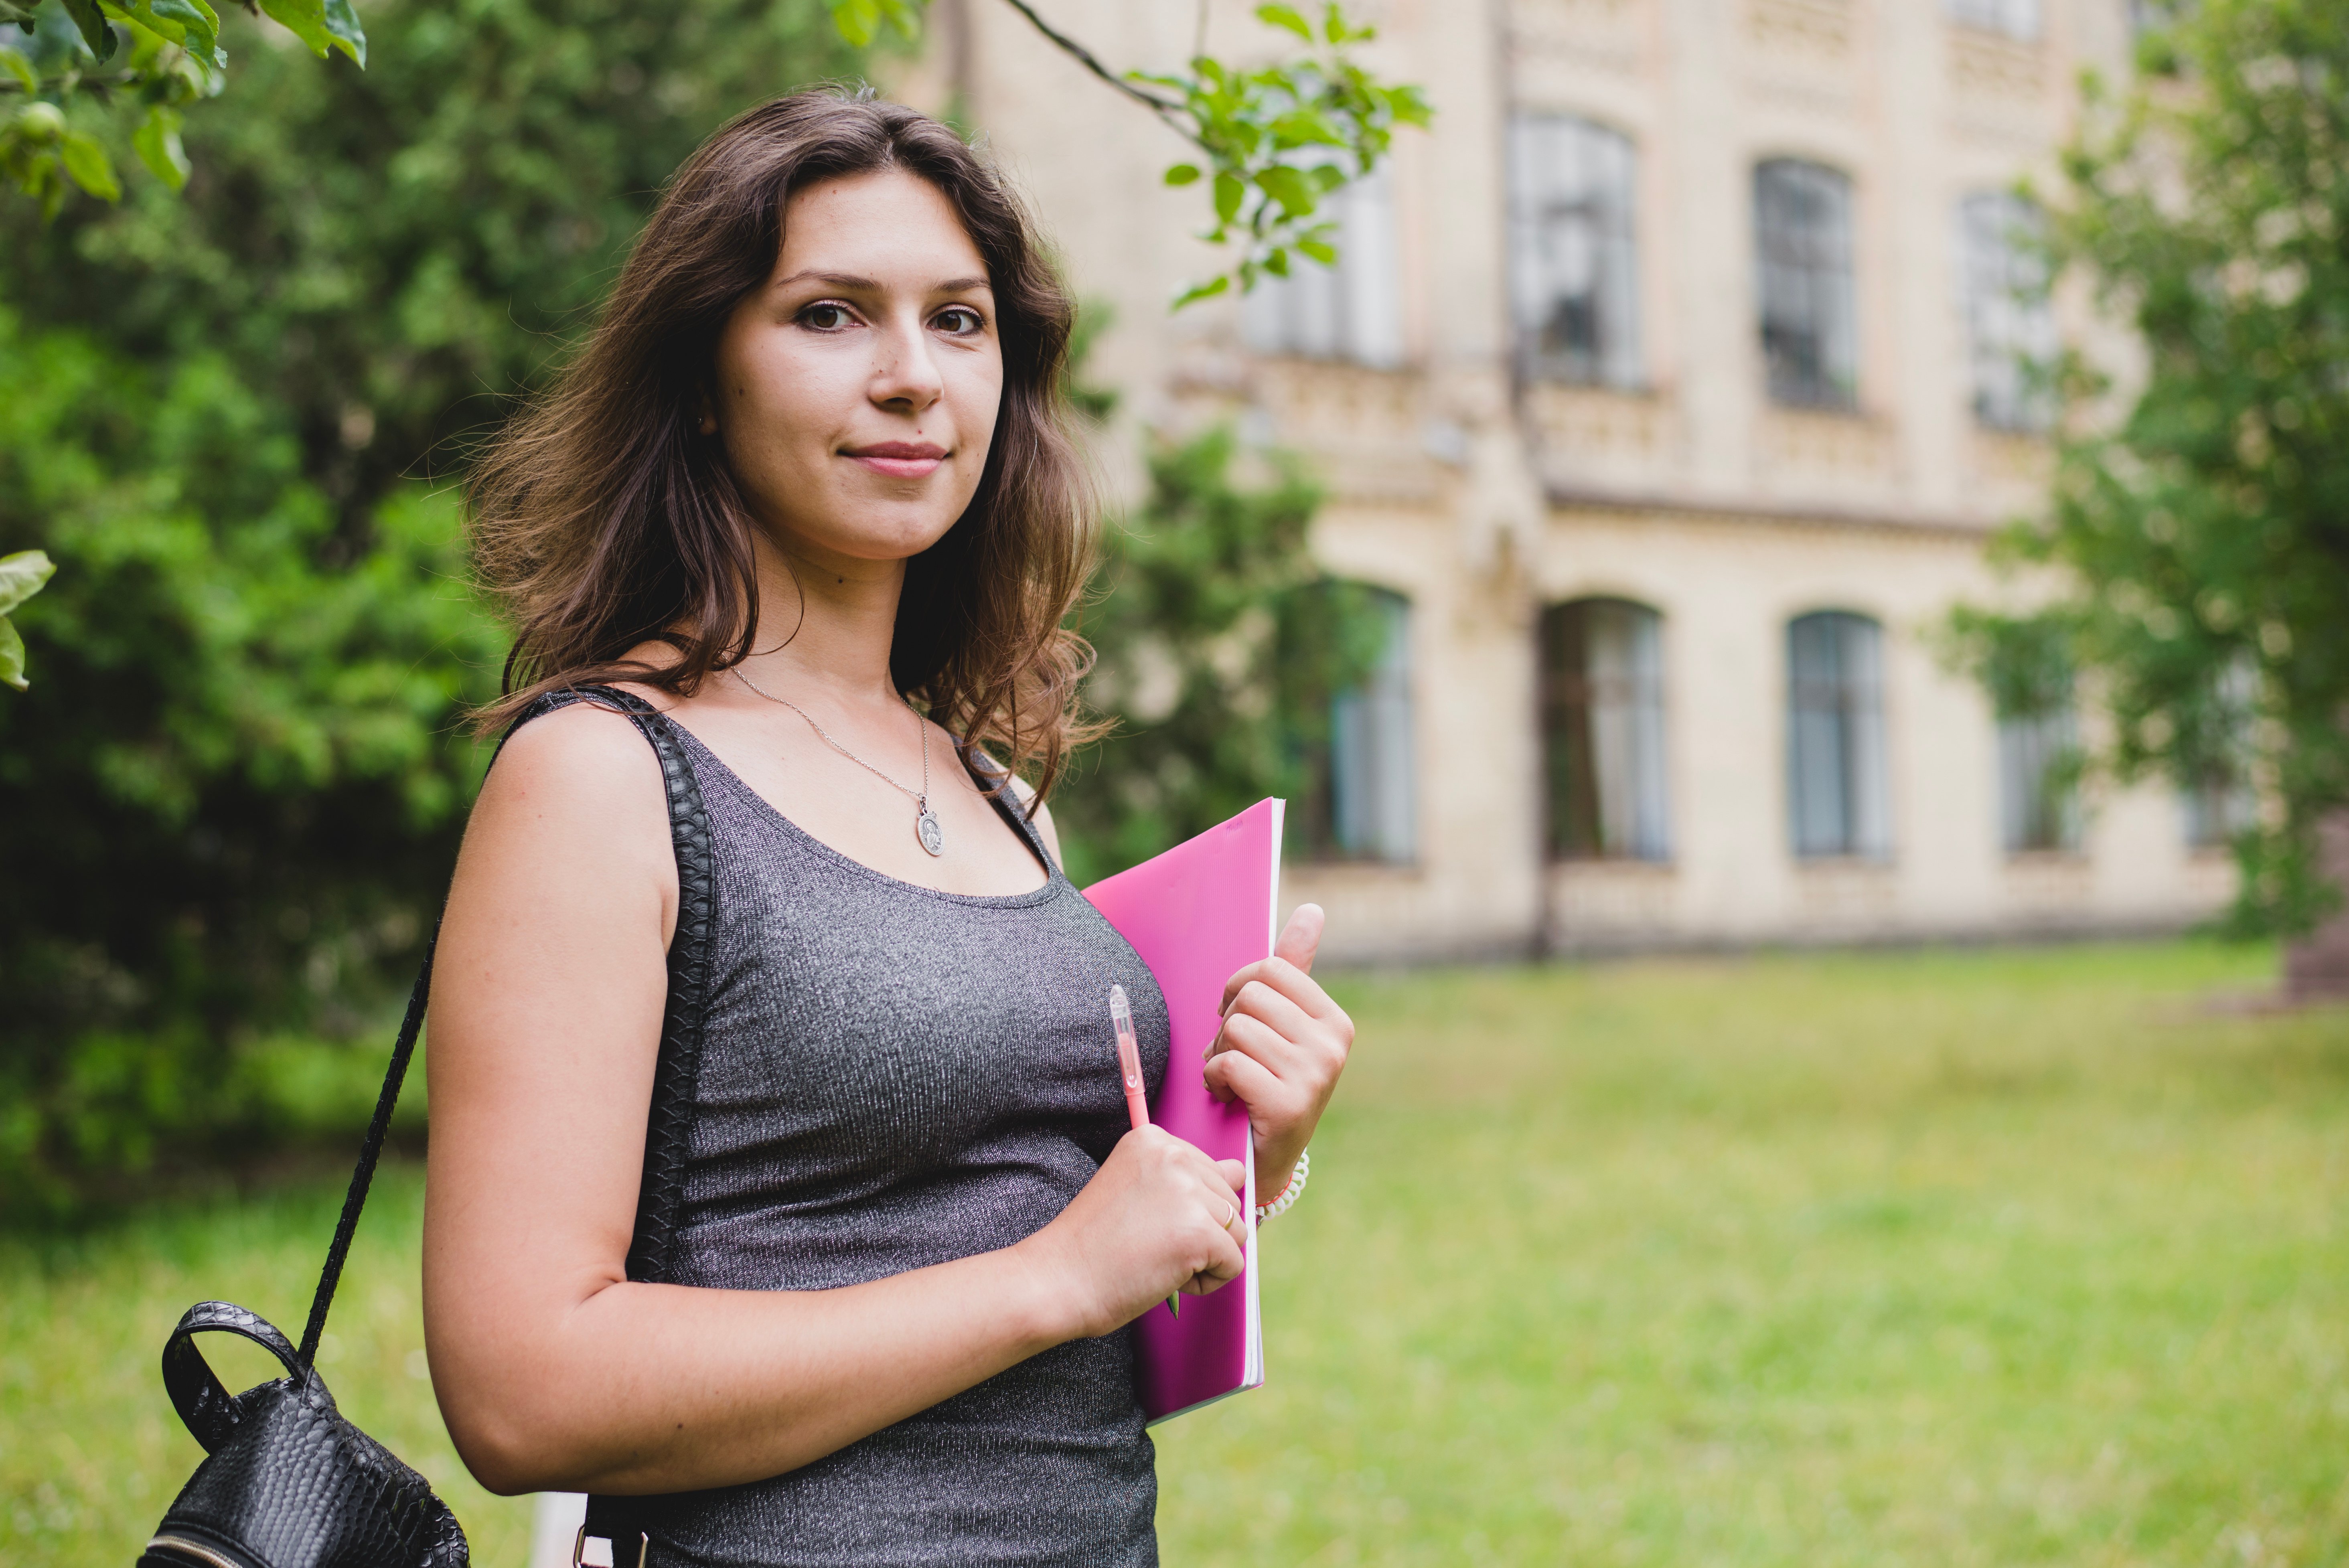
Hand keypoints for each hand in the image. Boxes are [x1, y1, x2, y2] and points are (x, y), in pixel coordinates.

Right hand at [1020, 1125, 1248, 1337]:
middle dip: (1201, 1231)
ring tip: (1158, 1259)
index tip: (1146, 1220)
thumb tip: (1240, 1172)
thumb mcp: (1137, 1187)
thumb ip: (1185, 1176)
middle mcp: (1173, 1155)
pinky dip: (1206, 1282)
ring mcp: (1187, 1192)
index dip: (1188, 1208)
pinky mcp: (1198, 1232)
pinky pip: (1233, 1263)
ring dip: (1205, 1256)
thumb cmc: (1094, 1243)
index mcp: (1153, 1138)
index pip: (1212, 1170)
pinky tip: (1166, 1277)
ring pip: (1237, 1230)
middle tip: (1149, 1244)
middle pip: (1229, 1198)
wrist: (1058, 1280)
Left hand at [1203, 903, 1352, 1206]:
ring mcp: (1315, 1076)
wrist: (1265, 1160)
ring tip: (1232, 1078)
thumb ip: (1294, 969)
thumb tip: (1312, 910)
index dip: (1239, 990)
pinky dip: (1215, 1078)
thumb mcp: (1282, 1027)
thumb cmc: (1268, 1083)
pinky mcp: (1289, 1105)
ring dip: (1218, 1054)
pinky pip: (1230, 1063)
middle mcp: (1333, 1046)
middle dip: (1226, 1024)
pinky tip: (1227, 1096)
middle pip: (1250, 996)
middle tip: (1234, 1055)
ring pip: (1236, 1028)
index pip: (1270, 968)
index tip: (1240, 1018)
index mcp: (1334, 1021)